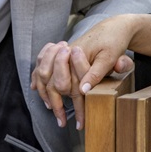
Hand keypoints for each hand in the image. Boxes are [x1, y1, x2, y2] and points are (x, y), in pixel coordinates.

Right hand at [30, 14, 150, 129]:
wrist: (113, 26)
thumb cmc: (114, 41)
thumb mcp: (111, 56)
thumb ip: (98, 72)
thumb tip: (83, 90)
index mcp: (76, 55)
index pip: (70, 84)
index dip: (76, 107)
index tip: (80, 124)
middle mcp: (65, 54)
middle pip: (52, 81)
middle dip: (55, 104)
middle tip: (61, 122)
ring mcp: (61, 53)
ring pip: (43, 74)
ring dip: (45, 93)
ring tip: (52, 110)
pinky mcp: (61, 53)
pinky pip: (42, 65)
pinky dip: (38, 77)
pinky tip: (36, 88)